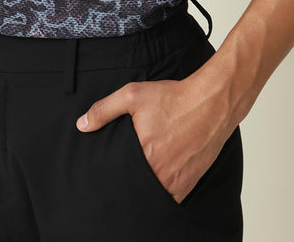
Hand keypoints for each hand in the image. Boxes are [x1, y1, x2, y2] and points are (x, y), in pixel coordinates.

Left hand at [76, 70, 234, 203]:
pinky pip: (170, 198)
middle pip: (135, 188)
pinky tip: (157, 177)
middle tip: (123, 172)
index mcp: (143, 156)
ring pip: (152, 196)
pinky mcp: (189, 184)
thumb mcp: (133, 95)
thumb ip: (104, 110)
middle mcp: (160, 174)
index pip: (118, 177)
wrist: (211, 103)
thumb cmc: (174, 98)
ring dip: (144, 188)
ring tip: (139, 174)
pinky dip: (162, 192)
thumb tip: (82, 125)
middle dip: (127, 182)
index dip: (111, 176)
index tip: (107, 171)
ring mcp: (176, 183)